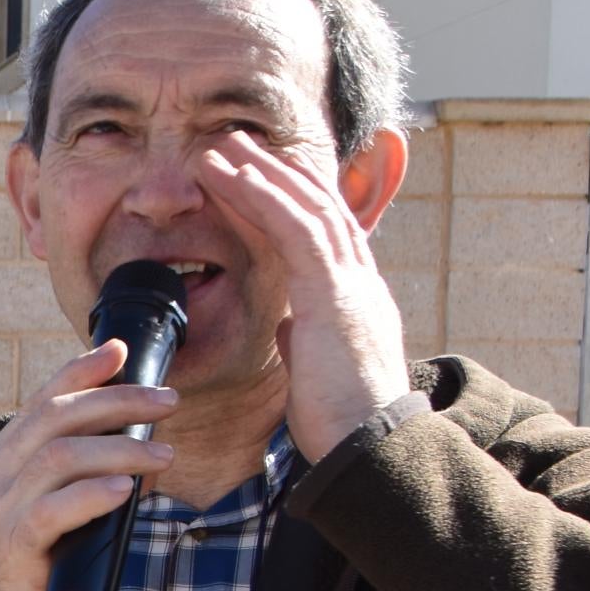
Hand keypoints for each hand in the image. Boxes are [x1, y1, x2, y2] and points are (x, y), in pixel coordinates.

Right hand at [0, 343, 179, 590]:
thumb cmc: (16, 580)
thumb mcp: (33, 520)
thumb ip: (61, 488)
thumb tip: (125, 461)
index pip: (37, 404)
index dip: (79, 372)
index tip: (120, 352)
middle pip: (54, 418)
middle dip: (116, 401)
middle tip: (168, 401)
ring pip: (59, 456)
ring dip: (119, 448)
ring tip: (164, 455)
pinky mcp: (9, 548)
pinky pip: (52, 509)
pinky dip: (92, 493)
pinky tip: (125, 489)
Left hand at [200, 132, 410, 458]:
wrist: (367, 446)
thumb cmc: (340, 421)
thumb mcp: (318, 369)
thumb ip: (306, 339)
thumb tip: (289, 327)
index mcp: (355, 299)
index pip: (324, 234)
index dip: (293, 200)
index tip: (261, 176)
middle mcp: (359, 281)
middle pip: (318, 208)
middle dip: (277, 172)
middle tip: (236, 144)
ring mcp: (351, 283)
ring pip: (306, 208)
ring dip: (262, 174)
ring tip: (222, 149)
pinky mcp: (334, 293)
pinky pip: (297, 229)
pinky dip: (265, 198)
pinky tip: (235, 177)